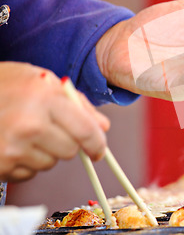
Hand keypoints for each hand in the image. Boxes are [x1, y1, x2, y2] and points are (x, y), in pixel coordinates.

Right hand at [0, 62, 108, 181]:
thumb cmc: (4, 84)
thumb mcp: (43, 81)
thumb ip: (77, 104)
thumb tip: (103, 127)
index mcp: (44, 99)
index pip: (85, 131)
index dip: (97, 144)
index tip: (99, 150)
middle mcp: (28, 125)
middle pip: (70, 151)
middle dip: (68, 143)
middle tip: (52, 129)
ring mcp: (11, 148)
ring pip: (50, 163)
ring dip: (46, 152)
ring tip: (27, 132)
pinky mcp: (0, 165)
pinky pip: (29, 172)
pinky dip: (27, 161)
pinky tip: (13, 142)